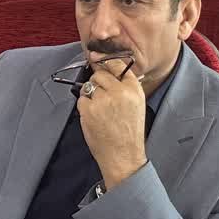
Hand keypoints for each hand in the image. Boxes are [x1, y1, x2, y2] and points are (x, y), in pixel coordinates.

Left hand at [76, 60, 147, 190]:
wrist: (123, 156)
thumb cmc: (129, 133)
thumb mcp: (137, 105)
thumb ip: (126, 87)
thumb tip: (110, 71)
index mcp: (134, 89)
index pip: (118, 64)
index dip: (107, 63)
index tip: (100, 62)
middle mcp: (119, 92)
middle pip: (100, 74)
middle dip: (97, 83)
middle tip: (101, 97)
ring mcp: (103, 100)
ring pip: (89, 86)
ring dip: (90, 96)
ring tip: (100, 112)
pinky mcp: (89, 109)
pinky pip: (81, 99)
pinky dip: (84, 107)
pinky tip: (94, 118)